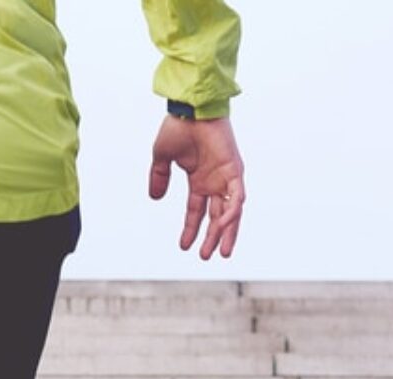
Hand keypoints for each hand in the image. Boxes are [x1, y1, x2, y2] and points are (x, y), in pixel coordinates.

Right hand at [148, 114, 244, 259]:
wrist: (190, 109)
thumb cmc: (178, 126)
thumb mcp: (162, 158)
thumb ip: (159, 178)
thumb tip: (155, 198)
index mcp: (199, 179)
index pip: (196, 210)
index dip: (190, 228)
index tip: (183, 246)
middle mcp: (214, 181)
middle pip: (216, 216)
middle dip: (212, 237)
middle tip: (205, 256)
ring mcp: (226, 177)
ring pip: (230, 212)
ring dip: (226, 232)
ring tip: (221, 253)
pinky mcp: (234, 170)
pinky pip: (237, 197)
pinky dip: (232, 213)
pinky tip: (223, 227)